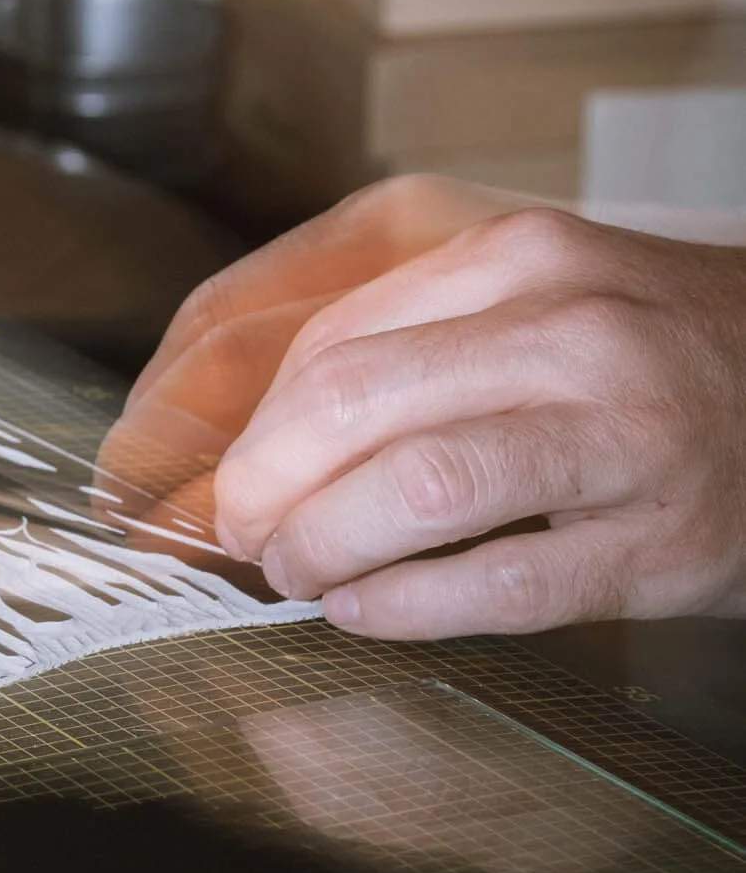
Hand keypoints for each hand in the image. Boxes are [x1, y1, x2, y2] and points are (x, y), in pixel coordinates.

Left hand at [105, 183, 745, 636]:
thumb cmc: (663, 355)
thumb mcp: (544, 301)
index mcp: (518, 259)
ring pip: (417, 487)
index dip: (244, 420)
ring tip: (296, 572)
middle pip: (351, 402)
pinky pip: (500, 583)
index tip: (210, 472)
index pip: (328, 334)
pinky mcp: (658, 541)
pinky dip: (406, 607)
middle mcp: (569, 329)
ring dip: (323, 545)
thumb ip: (415, 342)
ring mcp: (620, 434)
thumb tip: (252, 432)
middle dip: (263, 484)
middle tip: (242, 532)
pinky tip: (366, 614)